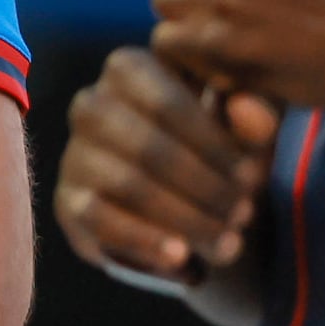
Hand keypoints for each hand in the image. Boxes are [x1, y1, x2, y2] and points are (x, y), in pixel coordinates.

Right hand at [56, 45, 281, 280]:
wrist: (189, 206)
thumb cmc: (219, 153)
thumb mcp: (248, 132)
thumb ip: (256, 117)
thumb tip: (248, 111)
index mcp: (130, 69)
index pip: (167, 103)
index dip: (214, 145)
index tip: (253, 177)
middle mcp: (91, 104)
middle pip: (148, 147)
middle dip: (203, 186)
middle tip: (244, 215)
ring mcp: (75, 154)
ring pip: (128, 185)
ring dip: (185, 219)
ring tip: (228, 242)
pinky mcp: (68, 202)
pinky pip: (100, 221)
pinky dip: (145, 241)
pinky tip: (181, 256)